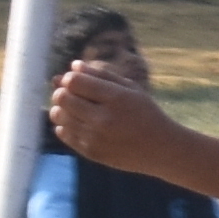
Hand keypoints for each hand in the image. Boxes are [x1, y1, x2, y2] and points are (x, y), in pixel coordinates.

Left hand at [48, 61, 176, 169]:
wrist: (160, 149)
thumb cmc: (146, 113)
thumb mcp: (131, 89)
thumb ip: (102, 75)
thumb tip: (73, 66)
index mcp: (115, 98)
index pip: (74, 82)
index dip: (69, 78)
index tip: (76, 80)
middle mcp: (103, 118)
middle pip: (62, 98)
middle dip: (62, 91)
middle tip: (72, 93)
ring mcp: (95, 137)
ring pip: (58, 115)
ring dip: (61, 108)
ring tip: (74, 108)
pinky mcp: (90, 151)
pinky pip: (62, 133)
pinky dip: (64, 125)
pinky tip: (78, 122)